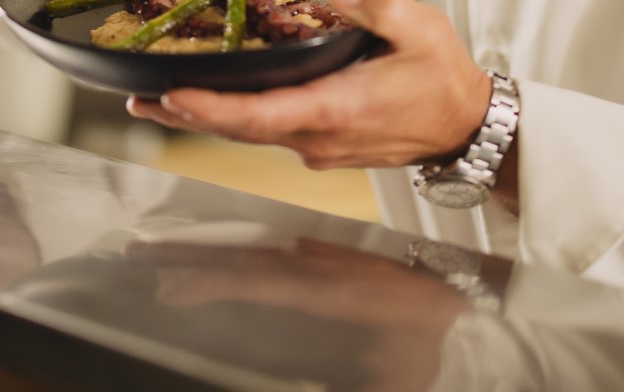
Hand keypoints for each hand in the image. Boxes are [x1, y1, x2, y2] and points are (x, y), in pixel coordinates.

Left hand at [127, 0, 491, 168]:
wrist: (466, 124)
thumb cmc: (443, 76)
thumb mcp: (420, 27)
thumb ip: (376, 4)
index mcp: (338, 109)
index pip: (262, 114)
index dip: (213, 108)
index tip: (174, 94)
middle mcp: (319, 136)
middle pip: (241, 128)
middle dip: (187, 113)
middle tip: (137, 98)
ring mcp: (318, 146)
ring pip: (249, 131)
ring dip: (202, 116)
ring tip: (152, 101)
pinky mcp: (319, 142)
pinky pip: (266, 129)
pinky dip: (231, 115)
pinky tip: (206, 100)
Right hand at [131, 237, 470, 391]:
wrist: (485, 304)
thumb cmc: (442, 346)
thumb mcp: (399, 380)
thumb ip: (353, 391)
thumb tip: (305, 391)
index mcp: (332, 291)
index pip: (255, 279)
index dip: (208, 281)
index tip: (166, 283)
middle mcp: (325, 263)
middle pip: (243, 253)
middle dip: (188, 253)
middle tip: (139, 250)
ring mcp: (330, 255)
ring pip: (256, 246)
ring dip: (210, 247)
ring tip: (165, 250)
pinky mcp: (337, 256)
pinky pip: (278, 247)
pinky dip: (242, 248)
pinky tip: (224, 255)